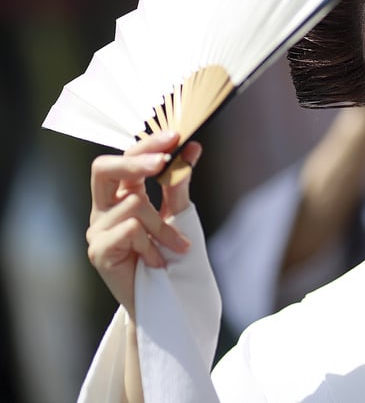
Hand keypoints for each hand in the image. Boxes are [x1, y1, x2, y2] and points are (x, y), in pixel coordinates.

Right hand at [86, 131, 200, 318]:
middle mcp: (105, 208)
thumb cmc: (170, 256)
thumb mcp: (178, 214)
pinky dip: (152, 244)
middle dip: (135, 161)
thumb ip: (179, 183)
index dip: (147, 144)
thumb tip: (192, 148)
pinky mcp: (98, 251)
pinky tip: (157, 261)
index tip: (176, 136)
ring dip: (162, 225)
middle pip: (103, 168)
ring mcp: (98, 230)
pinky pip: (130, 230)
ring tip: (175, 247)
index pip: (127, 158)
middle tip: (164, 162)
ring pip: (133, 204)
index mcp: (121, 194)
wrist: (166, 301)